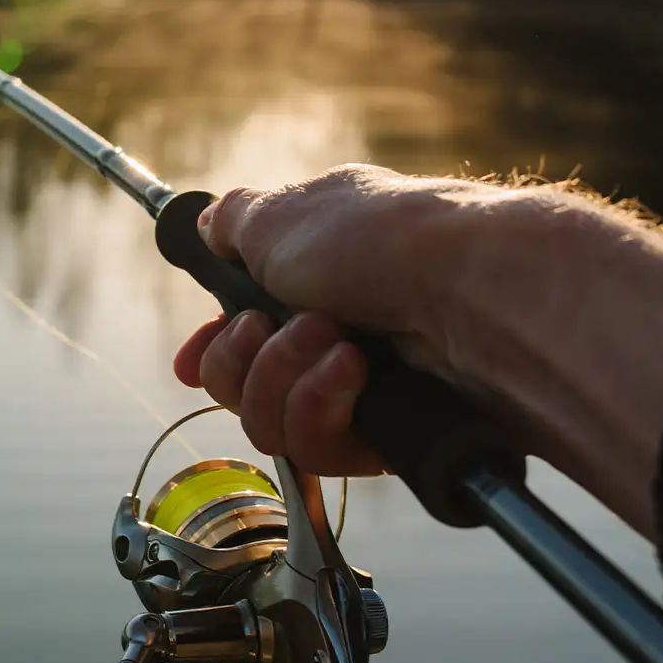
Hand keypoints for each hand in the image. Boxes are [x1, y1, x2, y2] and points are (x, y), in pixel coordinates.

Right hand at [170, 164, 504, 477]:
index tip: (191, 360)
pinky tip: (354, 375)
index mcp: (313, 272)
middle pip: (242, 385)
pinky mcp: (384, 437)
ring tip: (336, 342)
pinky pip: (315, 449)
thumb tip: (209, 224)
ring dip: (283, 378)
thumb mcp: (281, 213)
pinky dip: (320, 406)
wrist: (471, 292)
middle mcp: (336, 331)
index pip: (242, 330)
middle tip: (272, 325)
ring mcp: (362, 388)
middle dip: (244, 358)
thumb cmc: (378, 240)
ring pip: (269, 423)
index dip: (213, 349)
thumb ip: (232, 223)